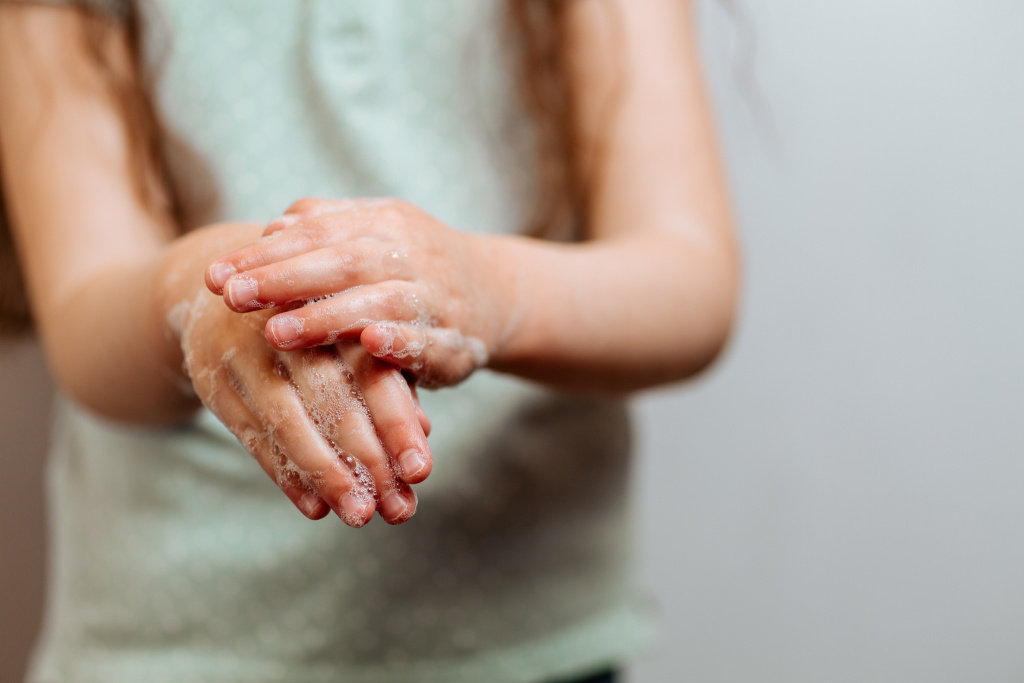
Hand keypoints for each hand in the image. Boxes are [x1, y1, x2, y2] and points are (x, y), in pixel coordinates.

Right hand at [172, 277, 431, 526]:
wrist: (227, 293)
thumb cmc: (316, 327)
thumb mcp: (355, 342)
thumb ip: (390, 382)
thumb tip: (425, 433)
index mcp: (336, 311)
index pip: (373, 373)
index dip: (398, 424)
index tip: (420, 473)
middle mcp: (291, 329)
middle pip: (334, 401)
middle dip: (369, 460)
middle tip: (399, 510)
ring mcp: (245, 354)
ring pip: (290, 423)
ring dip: (328, 476)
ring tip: (360, 515)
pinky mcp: (214, 382)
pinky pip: (252, 436)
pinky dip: (285, 475)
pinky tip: (315, 508)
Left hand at [204, 198, 517, 388]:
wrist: (497, 292)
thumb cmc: (417, 263)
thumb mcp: (378, 231)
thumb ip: (328, 225)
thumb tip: (273, 226)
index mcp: (385, 222)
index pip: (316, 233)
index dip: (265, 254)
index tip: (215, 276)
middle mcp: (411, 253)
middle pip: (341, 262)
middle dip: (284, 280)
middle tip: (232, 298)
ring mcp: (436, 296)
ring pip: (379, 302)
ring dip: (328, 317)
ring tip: (278, 333)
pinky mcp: (455, 339)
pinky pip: (427, 339)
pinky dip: (399, 340)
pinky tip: (368, 346)